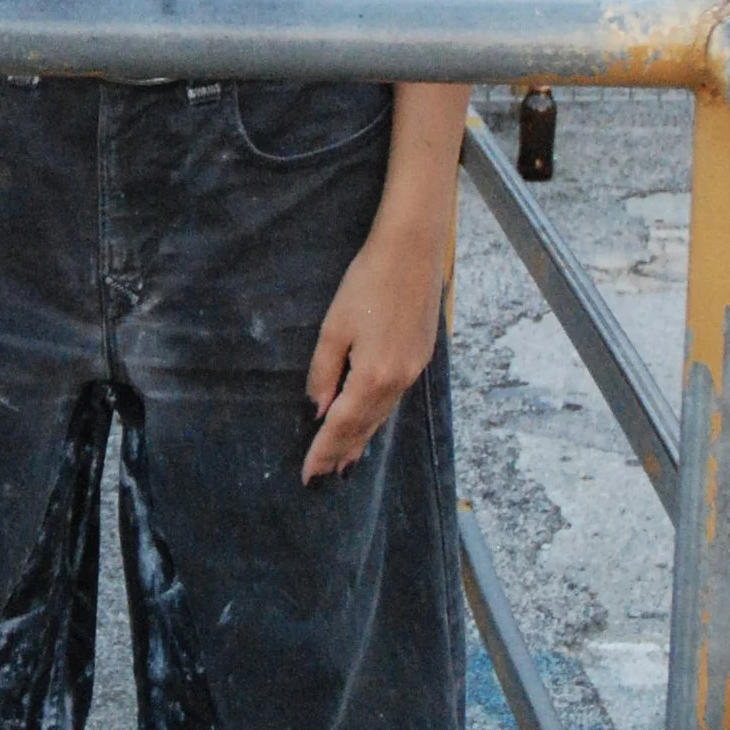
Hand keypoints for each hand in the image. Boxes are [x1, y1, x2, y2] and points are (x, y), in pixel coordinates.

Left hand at [302, 208, 447, 482]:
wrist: (412, 252)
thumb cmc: (367, 283)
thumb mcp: (334, 328)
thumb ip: (324, 372)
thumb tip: (318, 409)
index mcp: (374, 375)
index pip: (343, 425)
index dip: (324, 450)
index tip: (309, 474)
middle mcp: (398, 381)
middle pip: (366, 427)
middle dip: (342, 452)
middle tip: (324, 477)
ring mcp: (414, 371)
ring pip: (382, 415)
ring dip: (362, 439)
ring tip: (345, 461)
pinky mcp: (420, 358)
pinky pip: (394, 400)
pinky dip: (378, 417)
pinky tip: (369, 422)